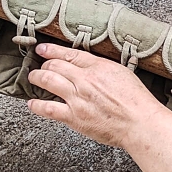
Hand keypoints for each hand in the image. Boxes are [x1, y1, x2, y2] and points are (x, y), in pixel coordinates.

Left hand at [26, 43, 171, 171]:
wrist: (139, 122)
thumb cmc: (137, 101)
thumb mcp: (122, 73)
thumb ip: (103, 69)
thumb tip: (91, 67)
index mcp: (98, 67)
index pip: (69, 54)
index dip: (52, 50)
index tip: (43, 49)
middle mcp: (84, 79)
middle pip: (55, 65)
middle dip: (44, 65)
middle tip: (40, 67)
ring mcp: (76, 98)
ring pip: (47, 81)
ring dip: (37, 78)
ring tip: (33, 78)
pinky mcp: (73, 116)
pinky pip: (48, 108)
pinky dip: (37, 105)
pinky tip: (32, 103)